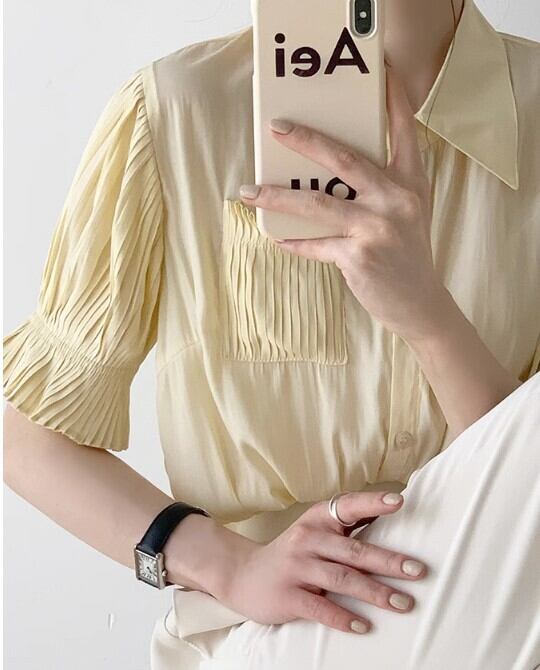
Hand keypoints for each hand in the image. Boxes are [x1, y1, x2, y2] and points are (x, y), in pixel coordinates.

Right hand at [213, 491, 427, 634]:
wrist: (242, 574)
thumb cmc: (292, 553)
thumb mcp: (313, 532)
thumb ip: (344, 529)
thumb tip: (389, 520)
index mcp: (316, 519)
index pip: (347, 506)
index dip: (373, 503)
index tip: (399, 502)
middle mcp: (307, 539)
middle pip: (354, 550)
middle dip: (389, 561)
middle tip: (418, 570)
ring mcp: (296, 568)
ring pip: (342, 579)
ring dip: (376, 592)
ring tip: (403, 603)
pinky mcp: (287, 596)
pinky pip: (320, 608)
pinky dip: (344, 618)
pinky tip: (364, 626)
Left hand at [239, 64, 453, 344]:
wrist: (421, 305)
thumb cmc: (408, 254)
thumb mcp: (407, 212)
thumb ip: (382, 186)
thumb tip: (329, 171)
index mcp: (411, 182)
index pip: (403, 129)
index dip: (391, 97)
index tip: (379, 70)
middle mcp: (396, 199)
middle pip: (345, 158)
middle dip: (307, 140)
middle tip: (276, 128)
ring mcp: (377, 227)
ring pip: (317, 203)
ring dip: (277, 197)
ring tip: (249, 191)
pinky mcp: (358, 257)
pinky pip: (315, 245)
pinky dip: (294, 242)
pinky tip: (276, 237)